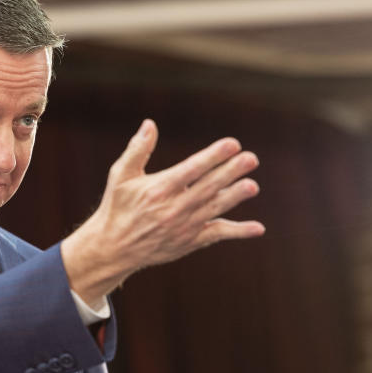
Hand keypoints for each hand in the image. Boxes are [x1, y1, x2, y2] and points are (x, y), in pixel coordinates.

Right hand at [61, 119, 264, 305]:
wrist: (113, 248)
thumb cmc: (117, 207)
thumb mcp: (120, 176)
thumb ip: (137, 149)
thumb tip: (150, 124)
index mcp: (158, 189)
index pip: (191, 169)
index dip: (213, 156)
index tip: (233, 144)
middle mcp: (173, 209)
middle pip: (207, 188)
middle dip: (231, 172)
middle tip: (251, 159)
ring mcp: (183, 227)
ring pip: (214, 209)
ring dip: (235, 197)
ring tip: (253, 186)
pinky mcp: (189, 242)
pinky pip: (217, 235)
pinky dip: (238, 232)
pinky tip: (258, 228)